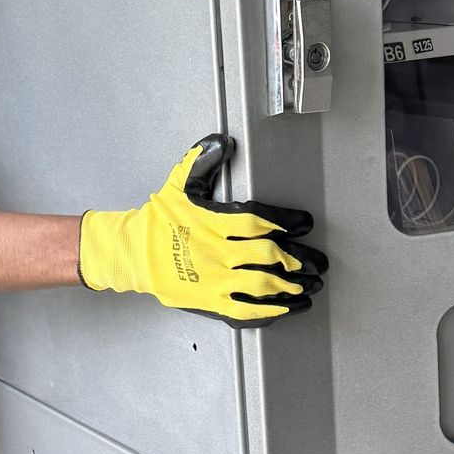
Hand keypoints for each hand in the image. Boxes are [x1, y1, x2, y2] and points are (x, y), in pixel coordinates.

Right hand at [77, 134, 325, 323]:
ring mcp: (214, 280)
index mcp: (212, 222)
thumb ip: (202, 162)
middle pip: (267, 256)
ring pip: (262, 287)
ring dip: (292, 288)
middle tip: (319, 262)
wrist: (134, 254)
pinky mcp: (210, 302)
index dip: (286, 222)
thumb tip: (222, 141)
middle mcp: (216, 252)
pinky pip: (246, 311)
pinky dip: (271, 312)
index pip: (257, 220)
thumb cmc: (159, 221)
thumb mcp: (178, 184)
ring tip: (312, 286)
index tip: (305, 223)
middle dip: (298, 260)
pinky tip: (289, 308)